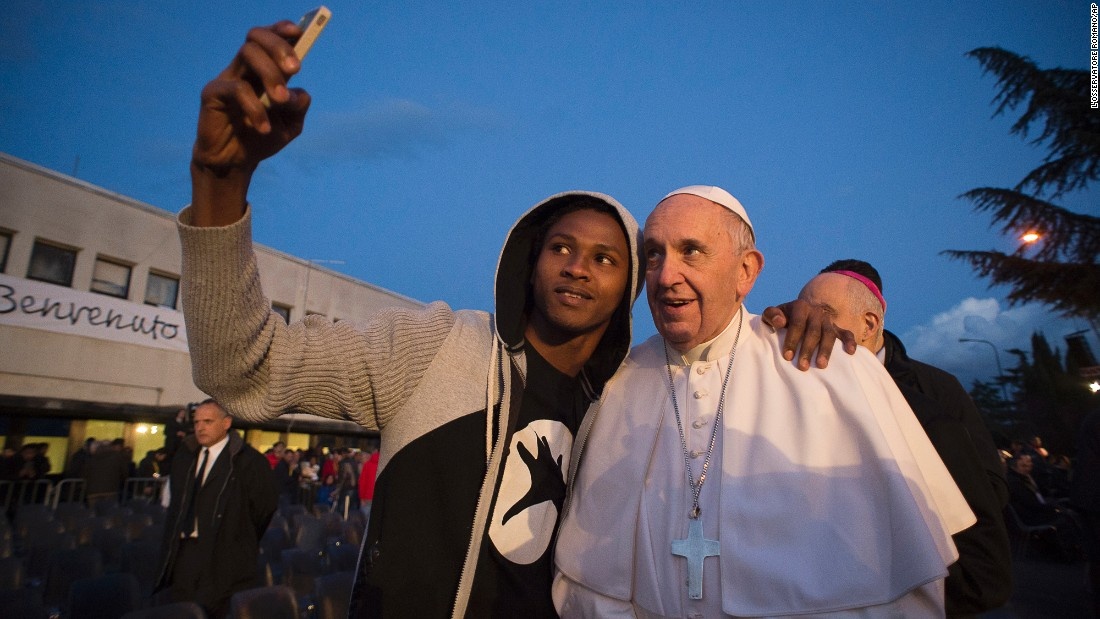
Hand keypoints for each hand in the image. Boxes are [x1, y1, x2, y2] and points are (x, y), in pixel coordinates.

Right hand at [191, 21, 312, 224]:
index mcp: (265, 70)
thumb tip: (297, 93)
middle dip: (279, 47)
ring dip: (270, 74)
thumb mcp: (291, 125)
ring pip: (247, 54)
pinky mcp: (212, 93)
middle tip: (296, 69)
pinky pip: (236, 88)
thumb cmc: (262, 138)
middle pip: (256, 38)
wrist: (235, 162)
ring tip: (280, 101)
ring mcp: (228, 78)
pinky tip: (263, 128)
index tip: (299, 32)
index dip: (282, 30)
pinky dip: (255, 108)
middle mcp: (245, 69)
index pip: (270, 38)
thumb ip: (299, 107)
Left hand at [761, 300, 856, 369]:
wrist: (798, 312)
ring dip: (826, 350)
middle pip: (814, 331)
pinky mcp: (837, 328)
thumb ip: (771, 315)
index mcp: (801, 306)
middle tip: (803, 367)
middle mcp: (816, 312)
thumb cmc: (782, 317)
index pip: (797, 324)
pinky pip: (846, 333)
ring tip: (821, 365)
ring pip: (829, 334)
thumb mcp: (773, 313)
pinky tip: (850, 353)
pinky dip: (850, 342)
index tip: (788, 357)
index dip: (792, 340)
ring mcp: (828, 320)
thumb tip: (780, 322)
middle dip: (808, 349)